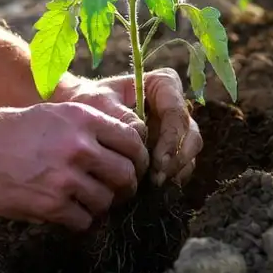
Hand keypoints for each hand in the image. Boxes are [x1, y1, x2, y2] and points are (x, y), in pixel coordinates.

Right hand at [0, 102, 149, 229]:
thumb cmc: (7, 130)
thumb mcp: (51, 113)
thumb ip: (85, 124)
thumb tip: (121, 141)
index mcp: (82, 117)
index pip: (132, 139)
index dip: (138, 156)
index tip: (133, 165)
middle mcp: (78, 145)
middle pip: (127, 173)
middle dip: (127, 186)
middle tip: (119, 191)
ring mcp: (65, 176)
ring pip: (107, 200)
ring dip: (101, 206)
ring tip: (86, 202)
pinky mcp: (50, 204)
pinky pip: (84, 221)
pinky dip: (80, 221)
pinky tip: (67, 213)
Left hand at [54, 68, 202, 186]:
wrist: (82, 116)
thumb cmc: (90, 102)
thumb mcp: (99, 103)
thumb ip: (121, 117)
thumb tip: (143, 135)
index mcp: (162, 84)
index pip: (176, 109)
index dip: (172, 137)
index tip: (158, 161)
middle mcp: (174, 104)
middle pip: (189, 133)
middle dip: (177, 158)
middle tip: (158, 179)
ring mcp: (175, 127)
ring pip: (189, 150)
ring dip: (176, 170)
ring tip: (155, 185)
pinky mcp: (172, 147)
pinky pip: (182, 164)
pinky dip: (172, 176)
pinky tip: (155, 188)